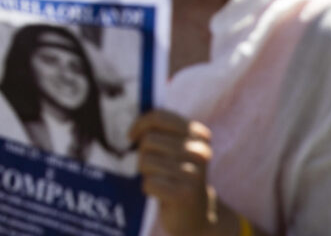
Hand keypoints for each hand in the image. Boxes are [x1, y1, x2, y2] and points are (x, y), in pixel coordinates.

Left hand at [131, 109, 216, 234]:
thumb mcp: (174, 147)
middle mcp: (200, 152)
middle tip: (152, 166)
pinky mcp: (184, 194)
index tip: (132, 136)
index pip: (159, 117)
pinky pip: (149, 182)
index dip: (139, 125)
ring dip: (145, 171)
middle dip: (143, 153)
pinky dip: (148, 188)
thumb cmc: (177, 174)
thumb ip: (158, 130)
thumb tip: (130, 120)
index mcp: (199, 135)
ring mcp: (194, 174)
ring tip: (159, 179)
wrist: (196, 214)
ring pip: (146, 160)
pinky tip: (161, 193)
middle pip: (150, 139)